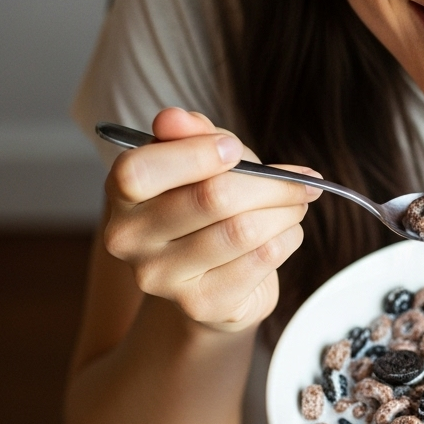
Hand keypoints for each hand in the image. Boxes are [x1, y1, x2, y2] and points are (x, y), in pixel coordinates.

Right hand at [103, 107, 320, 332]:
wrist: (212, 283)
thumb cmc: (207, 209)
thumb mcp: (201, 162)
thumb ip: (190, 136)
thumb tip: (174, 118)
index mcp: (122, 194)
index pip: (140, 169)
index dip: (197, 153)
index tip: (234, 150)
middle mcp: (129, 239)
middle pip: (212, 197)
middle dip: (271, 183)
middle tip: (301, 180)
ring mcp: (161, 278)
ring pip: (244, 230)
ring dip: (286, 211)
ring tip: (297, 205)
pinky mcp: (201, 305)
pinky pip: (262, 258)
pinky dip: (288, 238)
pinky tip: (286, 234)